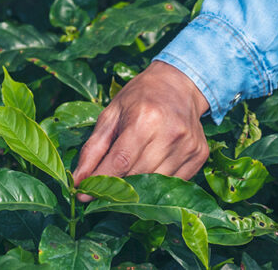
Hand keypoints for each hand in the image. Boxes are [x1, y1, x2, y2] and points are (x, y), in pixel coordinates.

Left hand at [73, 60, 209, 200]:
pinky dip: (158, 184)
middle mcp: (170, 133)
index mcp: (145, 118)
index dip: (101, 181)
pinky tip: (149, 170)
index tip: (84, 194)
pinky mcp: (199, 155)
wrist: (179, 83)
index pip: (120, 161)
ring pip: (157, 184)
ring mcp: (188, 146)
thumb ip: (93, 148)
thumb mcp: (111, 114)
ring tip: (126, 179)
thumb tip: (78, 181)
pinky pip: (174, 183)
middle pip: (138, 175)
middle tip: (101, 189)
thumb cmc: (140, 97)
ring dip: (137, 188)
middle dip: (116, 187)